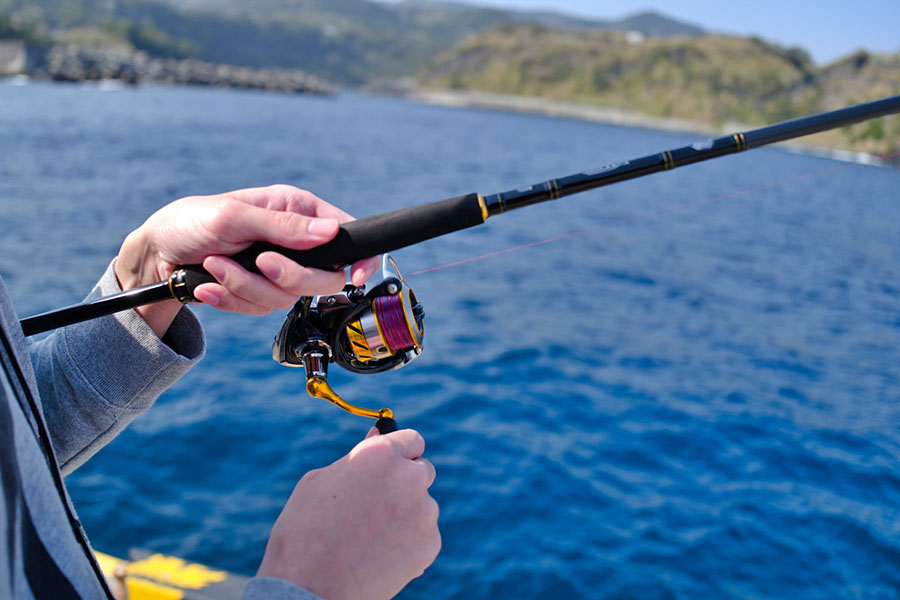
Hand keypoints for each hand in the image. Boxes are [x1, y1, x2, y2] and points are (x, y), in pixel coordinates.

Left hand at [114, 185, 379, 335]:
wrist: (157, 255)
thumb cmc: (192, 221)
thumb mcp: (235, 217)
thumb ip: (284, 227)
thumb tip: (330, 232)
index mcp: (298, 212)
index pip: (348, 235)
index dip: (361, 257)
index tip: (357, 275)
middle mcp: (295, 242)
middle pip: (323, 279)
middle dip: (286, 276)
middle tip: (259, 261)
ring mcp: (278, 270)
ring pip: (287, 298)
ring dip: (245, 286)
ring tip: (216, 266)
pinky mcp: (259, 292)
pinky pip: (260, 309)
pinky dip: (232, 298)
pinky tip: (210, 284)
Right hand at [256, 428, 440, 599]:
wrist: (308, 589)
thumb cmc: (303, 532)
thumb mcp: (320, 482)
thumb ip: (357, 456)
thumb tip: (378, 435)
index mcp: (381, 454)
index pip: (412, 439)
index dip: (401, 451)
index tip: (393, 463)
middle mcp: (409, 477)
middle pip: (422, 470)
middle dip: (405, 482)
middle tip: (377, 504)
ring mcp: (424, 512)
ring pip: (423, 505)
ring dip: (406, 513)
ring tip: (370, 536)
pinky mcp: (431, 544)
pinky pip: (425, 534)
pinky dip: (409, 541)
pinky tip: (380, 554)